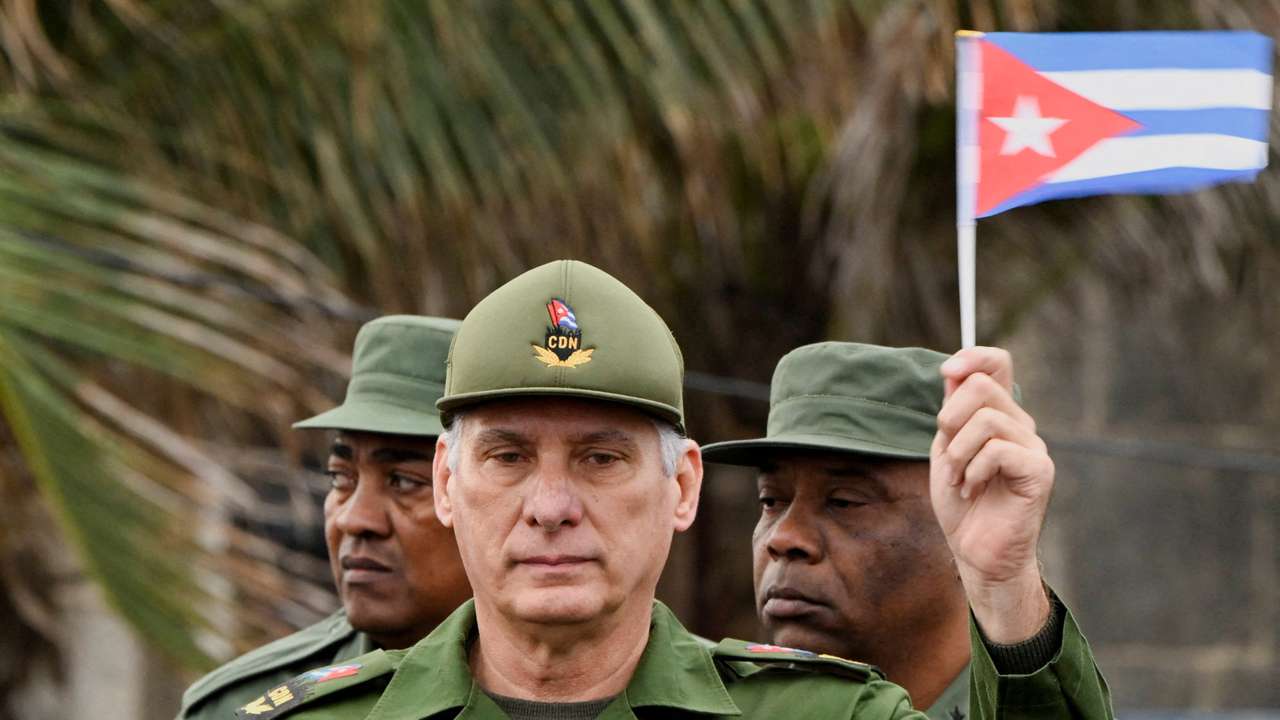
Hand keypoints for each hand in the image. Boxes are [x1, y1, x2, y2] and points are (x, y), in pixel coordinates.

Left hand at [930, 346, 1051, 642]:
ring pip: (985, 420)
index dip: (973, 357)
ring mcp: (1034, 448)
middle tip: (949, 455)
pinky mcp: (1039, 472)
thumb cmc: (962, 503)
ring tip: (960, 479)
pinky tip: (973, 490)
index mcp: (999, 415)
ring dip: (957, 453)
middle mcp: (1021, 425)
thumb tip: (953, 369)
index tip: (947, 371)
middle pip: (982, 387)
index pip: (998, 363)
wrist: (976, 552)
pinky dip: (973, 471)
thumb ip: (952, 411)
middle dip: (949, 419)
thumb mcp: (946, 448)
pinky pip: (997, 450)